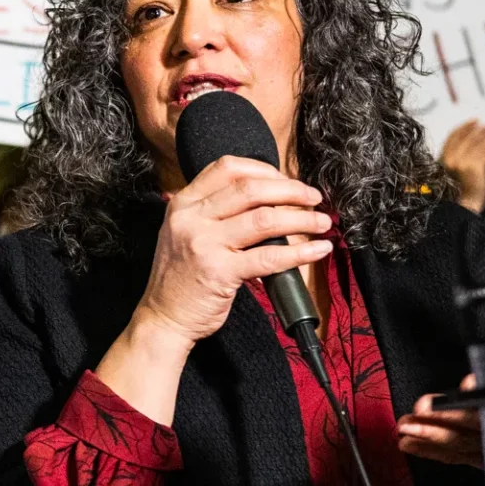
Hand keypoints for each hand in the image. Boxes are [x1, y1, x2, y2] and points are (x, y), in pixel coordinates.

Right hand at [132, 156, 332, 347]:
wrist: (163, 317)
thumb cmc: (181, 277)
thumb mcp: (186, 232)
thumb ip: (214, 212)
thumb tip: (268, 198)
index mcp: (183, 203)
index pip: (228, 168)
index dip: (264, 170)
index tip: (286, 180)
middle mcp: (191, 218)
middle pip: (251, 189)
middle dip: (291, 190)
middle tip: (313, 198)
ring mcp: (204, 244)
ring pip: (265, 219)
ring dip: (302, 219)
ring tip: (321, 223)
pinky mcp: (220, 272)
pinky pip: (269, 257)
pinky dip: (300, 253)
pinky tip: (317, 250)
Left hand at [397, 377, 484, 485]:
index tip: (468, 384)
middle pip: (479, 425)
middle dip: (448, 417)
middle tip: (422, 408)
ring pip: (462, 444)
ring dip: (431, 435)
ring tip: (407, 426)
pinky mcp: (482, 460)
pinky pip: (454, 457)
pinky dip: (430, 451)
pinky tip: (409, 443)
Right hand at [440, 120, 484, 212]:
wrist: (460, 209)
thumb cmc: (457, 196)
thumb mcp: (451, 174)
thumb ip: (456, 161)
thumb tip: (470, 146)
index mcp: (442, 160)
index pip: (452, 137)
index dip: (465, 127)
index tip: (474, 121)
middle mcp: (450, 159)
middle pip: (468, 138)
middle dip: (481, 130)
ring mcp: (461, 162)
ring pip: (479, 144)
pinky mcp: (474, 167)